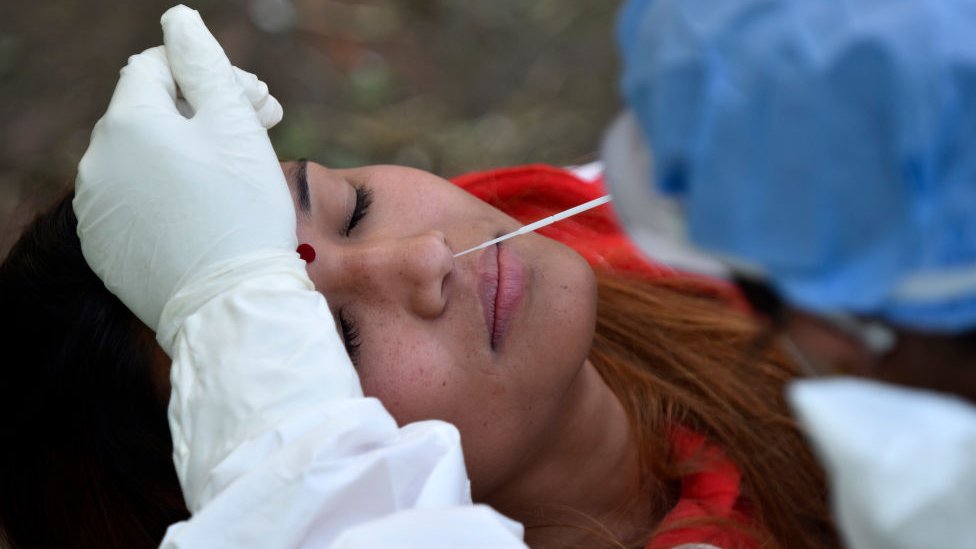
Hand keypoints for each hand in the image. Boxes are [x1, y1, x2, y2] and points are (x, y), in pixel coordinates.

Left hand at [74, 5, 296, 349]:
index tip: (256, 100)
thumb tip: (178, 19)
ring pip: (143, 158)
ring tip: (237, 172)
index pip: (155, 67)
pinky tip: (209, 209)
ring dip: (188, 151)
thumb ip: (204, 63)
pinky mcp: (104, 247)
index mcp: (126, 122)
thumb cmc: (242, 211)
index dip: (210, 75)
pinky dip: (170, 192)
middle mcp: (96, 160)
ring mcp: (95, 208)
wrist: (231, 305)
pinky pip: (137, 200)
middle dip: (205, 111)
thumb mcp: (233, 125)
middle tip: (263, 127)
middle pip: (150, 112)